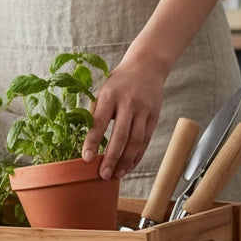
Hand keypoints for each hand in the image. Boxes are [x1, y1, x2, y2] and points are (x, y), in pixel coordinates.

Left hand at [81, 55, 167, 179]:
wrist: (147, 65)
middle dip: (111, 157)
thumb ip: (96, 112)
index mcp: (109, 95)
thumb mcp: (102, 91)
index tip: (86, 159)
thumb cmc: (119, 81)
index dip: (92, 142)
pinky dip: (137, 155)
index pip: (99, 122)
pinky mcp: (154, 116)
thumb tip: (86, 140)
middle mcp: (128, 103)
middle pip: (121, 135)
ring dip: (126, 161)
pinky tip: (129, 166)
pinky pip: (146, 140)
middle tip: (103, 174)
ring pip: (136, 141)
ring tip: (116, 174)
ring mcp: (144, 110)